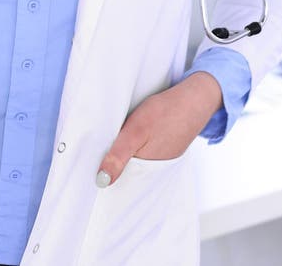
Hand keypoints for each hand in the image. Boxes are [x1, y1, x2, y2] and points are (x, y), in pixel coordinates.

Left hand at [95, 71, 222, 186]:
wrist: (194, 100)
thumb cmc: (165, 113)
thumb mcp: (136, 130)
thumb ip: (119, 155)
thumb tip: (102, 181)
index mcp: (145, 170)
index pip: (118, 180)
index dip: (103, 172)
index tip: (88, 165)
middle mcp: (153, 170)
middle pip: (125, 171)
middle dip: (111, 162)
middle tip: (96, 148)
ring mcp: (160, 160)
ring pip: (134, 161)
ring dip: (122, 152)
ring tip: (111, 140)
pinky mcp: (164, 149)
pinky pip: (144, 153)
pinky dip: (136, 146)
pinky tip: (131, 135)